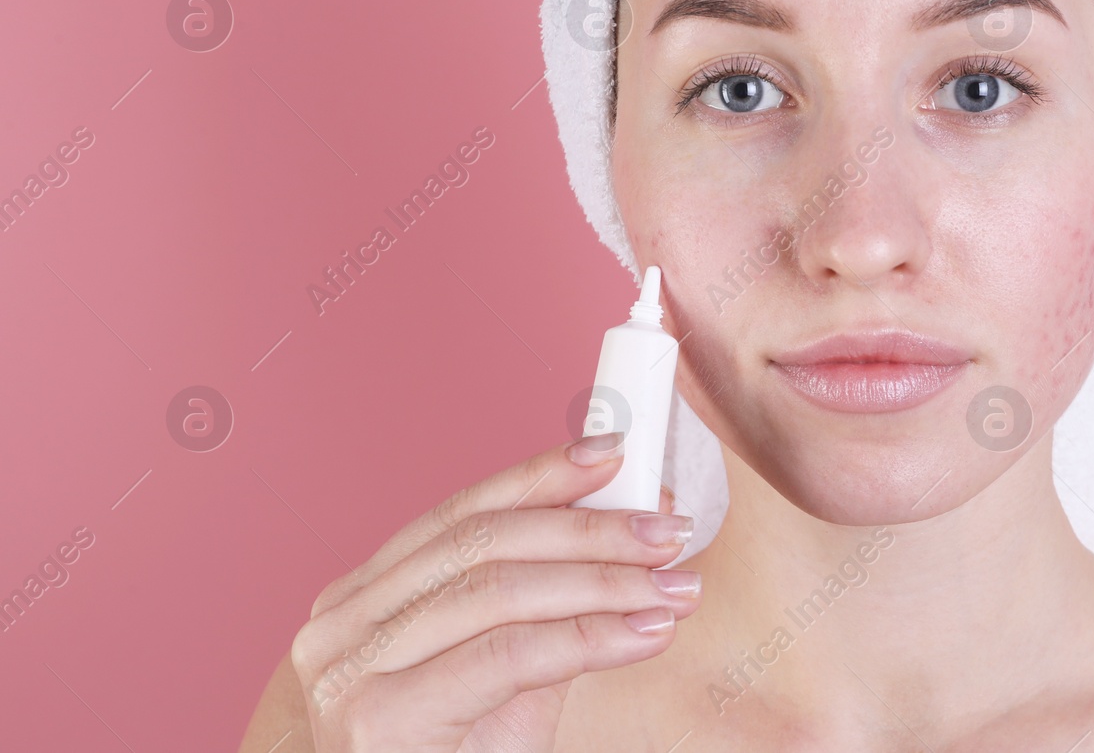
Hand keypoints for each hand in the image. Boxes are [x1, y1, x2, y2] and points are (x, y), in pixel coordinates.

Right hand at [285, 433, 698, 751]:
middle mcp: (340, 624)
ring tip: (674, 587)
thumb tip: (631, 533)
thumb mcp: (507, 680)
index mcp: (361, 600)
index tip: (615, 454)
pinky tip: (647, 632)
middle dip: (589, 528)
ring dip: (603, 582)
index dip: (541, 476)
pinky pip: (507, 655)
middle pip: (483, 542)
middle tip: (667, 531)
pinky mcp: (380, 719)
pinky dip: (590, 637)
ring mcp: (350, 670)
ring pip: (498, 590)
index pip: (461, 514)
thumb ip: (551, 607)